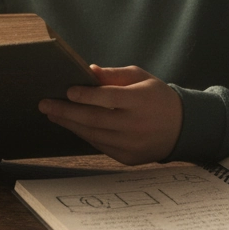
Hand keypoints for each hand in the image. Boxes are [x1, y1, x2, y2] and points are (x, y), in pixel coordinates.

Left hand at [38, 65, 182, 165]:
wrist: (183, 128)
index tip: (67, 91)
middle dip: (66, 112)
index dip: (86, 96)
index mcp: (140, 101)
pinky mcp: (128, 158)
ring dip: (70, 124)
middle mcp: (135, 125)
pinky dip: (84, 135)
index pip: (109, 98)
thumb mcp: (142, 78)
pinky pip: (100, 145)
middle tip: (45, 104)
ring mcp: (131, 144)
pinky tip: (72, 125)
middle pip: (95, 119)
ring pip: (94, 135)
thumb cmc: (157, 97)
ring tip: (53, 114)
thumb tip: (88, 71)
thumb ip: (115, 75)